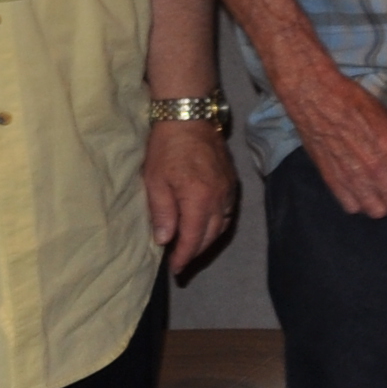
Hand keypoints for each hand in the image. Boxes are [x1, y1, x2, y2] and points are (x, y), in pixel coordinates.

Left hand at [145, 121, 239, 280]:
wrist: (189, 117)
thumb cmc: (166, 148)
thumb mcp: (155, 181)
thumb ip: (162, 213)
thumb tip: (164, 240)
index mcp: (199, 199)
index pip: (193, 237)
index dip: (184, 256)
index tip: (175, 269)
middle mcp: (219, 198)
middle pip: (211, 235)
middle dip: (196, 252)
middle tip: (181, 263)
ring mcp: (229, 190)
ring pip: (223, 225)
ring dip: (208, 240)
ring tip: (192, 248)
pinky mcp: (232, 182)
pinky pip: (228, 212)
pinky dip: (217, 225)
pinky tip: (206, 226)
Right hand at [274, 55, 386, 219]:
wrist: (318, 100)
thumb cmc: (356, 103)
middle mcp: (377, 171)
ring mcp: (354, 180)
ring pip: (378, 212)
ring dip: (385, 205)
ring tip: (385, 194)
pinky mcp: (333, 182)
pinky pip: (352, 207)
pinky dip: (360, 203)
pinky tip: (362, 192)